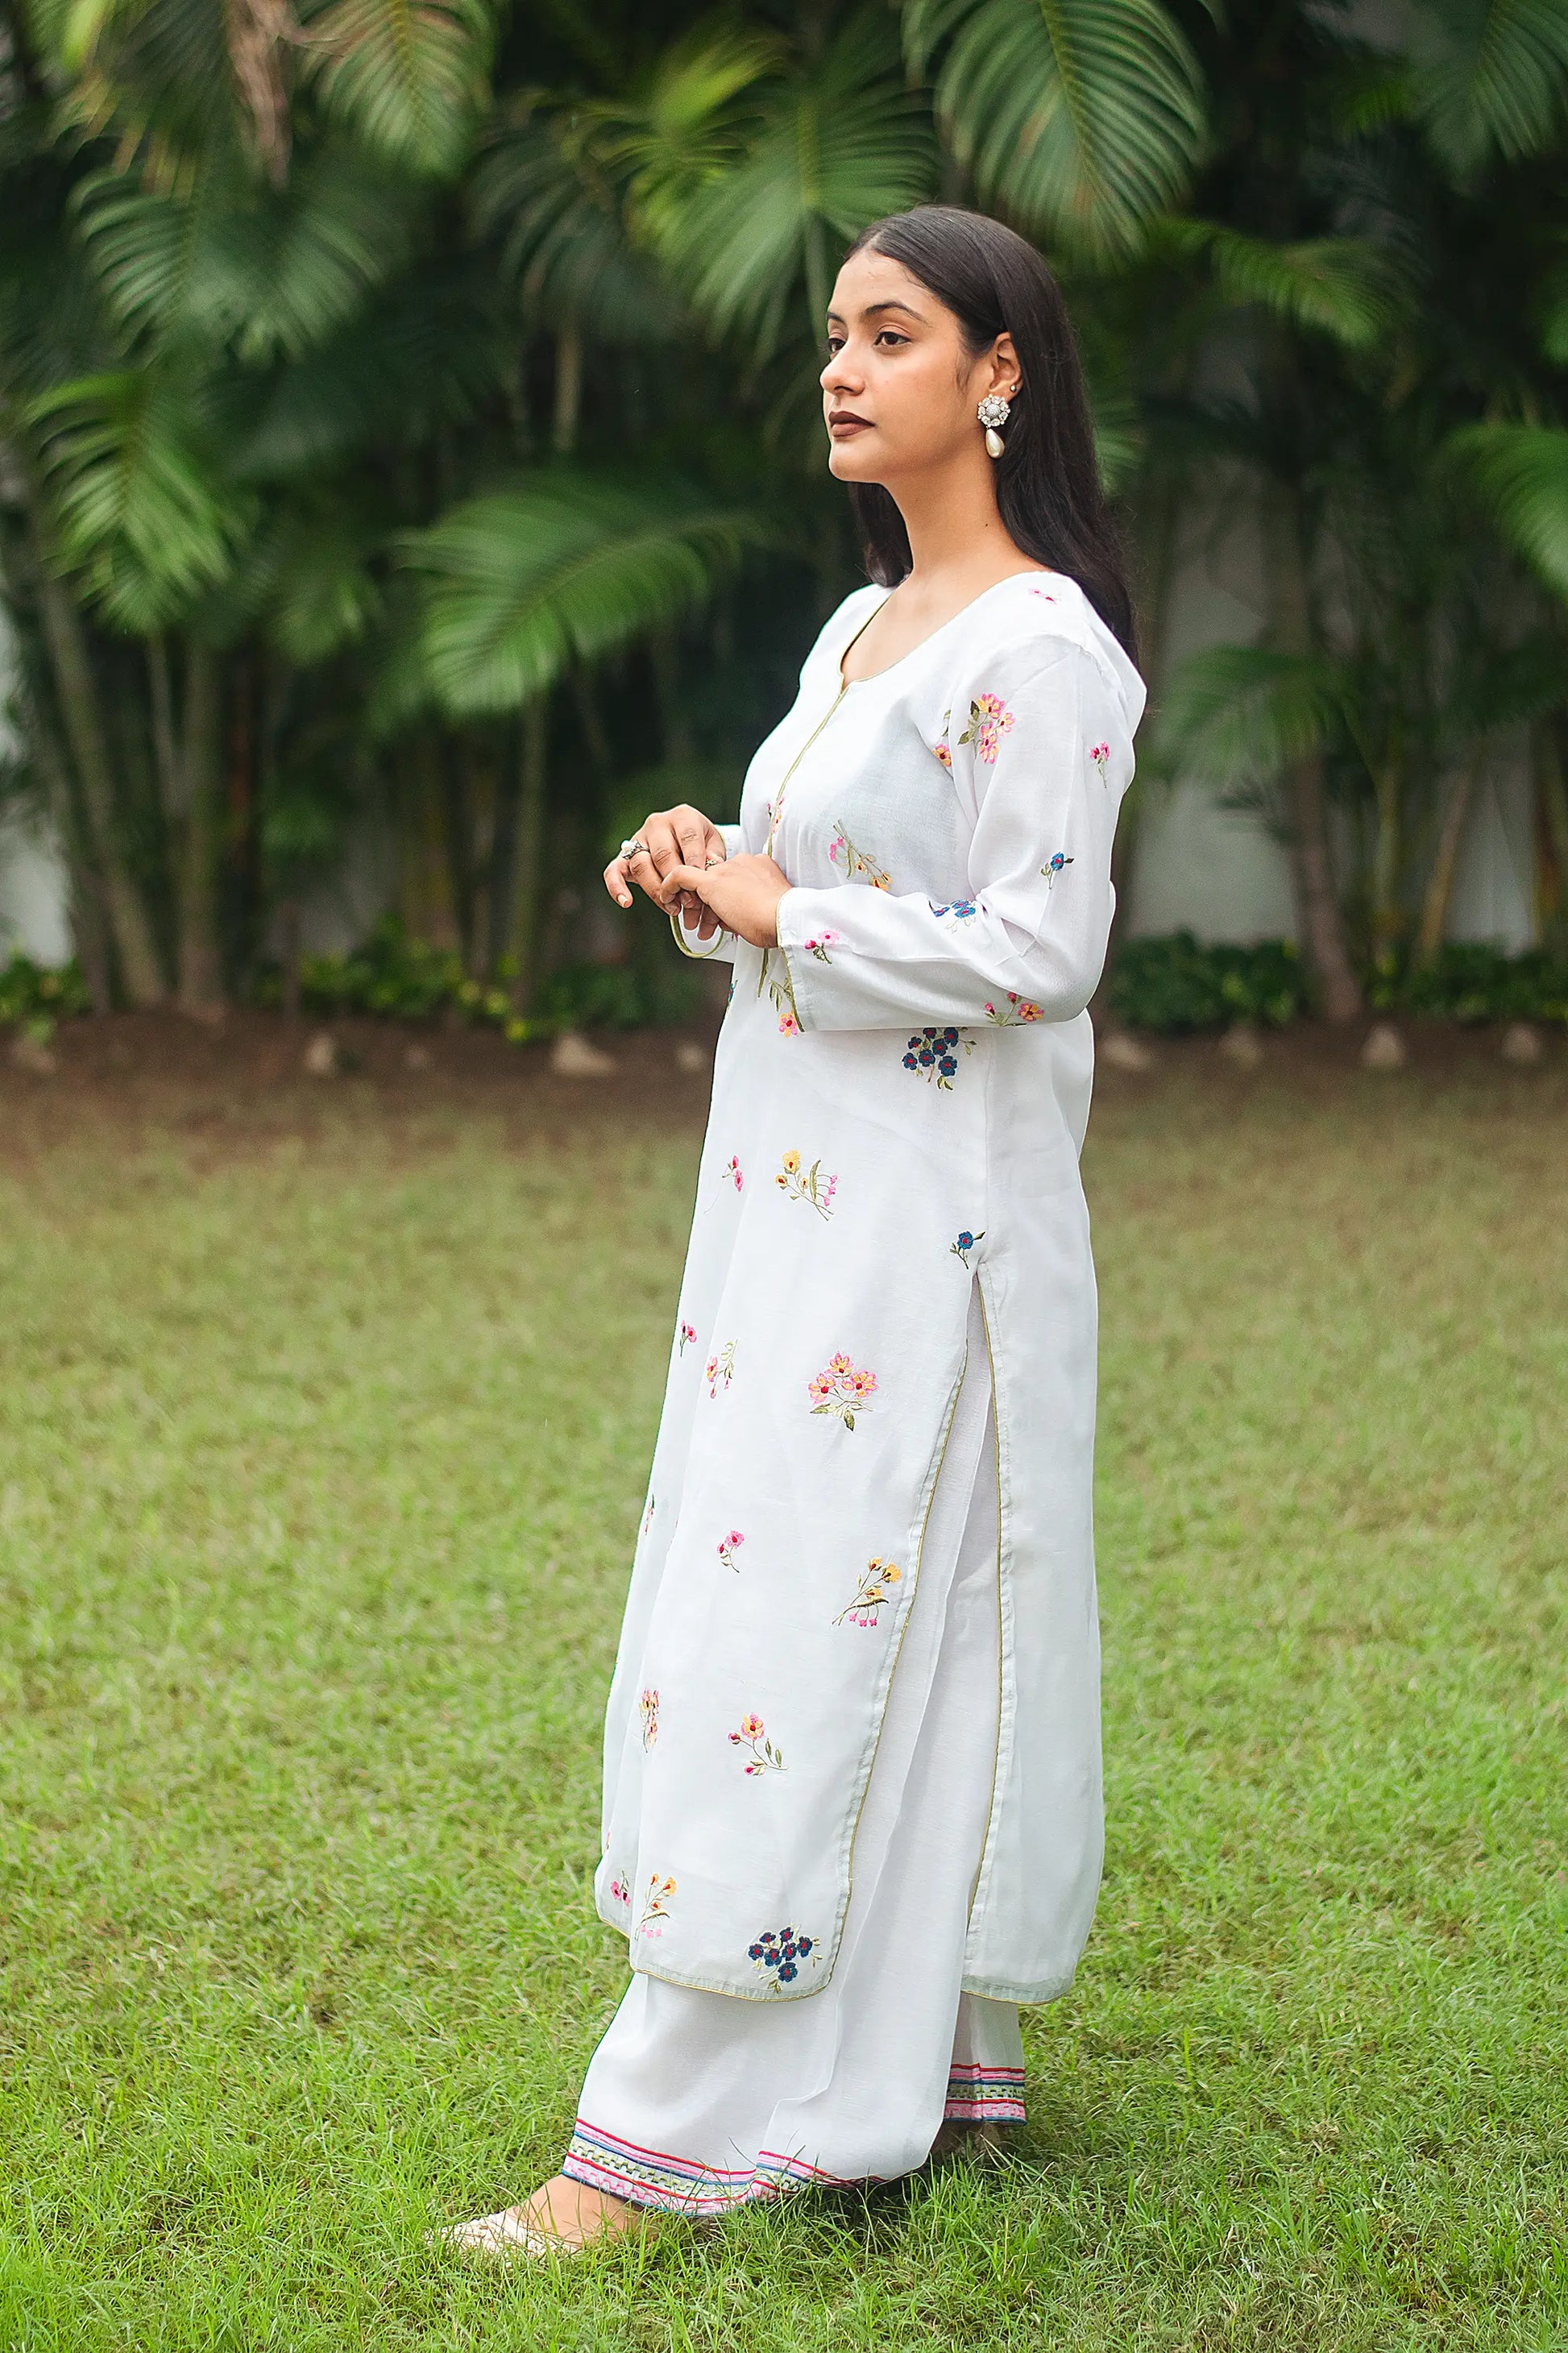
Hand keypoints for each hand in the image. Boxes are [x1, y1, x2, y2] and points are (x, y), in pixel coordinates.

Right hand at [603, 804, 728, 939]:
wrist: (688, 842)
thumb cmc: (703, 846)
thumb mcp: (714, 846)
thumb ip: (713, 857)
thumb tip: (711, 867)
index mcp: (682, 817)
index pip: (687, 837)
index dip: (693, 861)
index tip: (700, 881)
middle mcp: (657, 823)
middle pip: (663, 854)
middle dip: (675, 881)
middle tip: (689, 902)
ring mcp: (638, 838)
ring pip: (641, 865)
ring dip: (656, 890)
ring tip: (673, 907)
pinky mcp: (624, 856)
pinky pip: (614, 870)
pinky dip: (617, 887)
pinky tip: (626, 902)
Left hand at [654, 853, 792, 949]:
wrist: (784, 917)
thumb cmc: (781, 922)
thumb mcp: (767, 911)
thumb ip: (749, 909)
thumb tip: (731, 920)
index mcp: (760, 866)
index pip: (736, 880)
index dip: (728, 900)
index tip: (727, 917)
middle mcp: (743, 862)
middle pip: (719, 882)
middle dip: (711, 906)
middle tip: (706, 927)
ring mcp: (727, 870)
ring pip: (703, 883)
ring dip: (697, 906)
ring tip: (695, 928)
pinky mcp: (711, 881)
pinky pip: (681, 875)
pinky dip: (670, 887)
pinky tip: (665, 899)